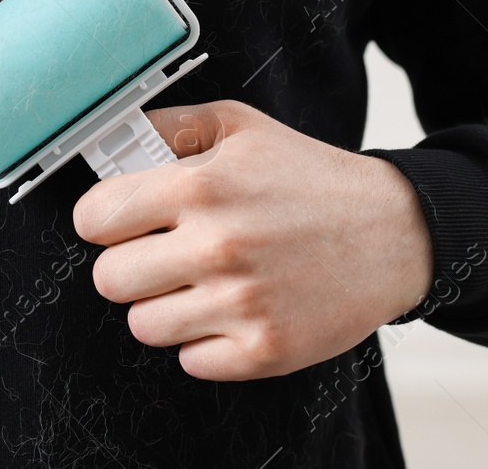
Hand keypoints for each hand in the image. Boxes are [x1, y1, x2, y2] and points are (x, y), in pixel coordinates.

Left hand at [72, 101, 432, 380]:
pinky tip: (233, 310)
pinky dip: (205, 342)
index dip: (102, 219)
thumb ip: (169, 126)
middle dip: (130, 265)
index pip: (93, 218)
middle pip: (109, 279)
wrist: (394, 231)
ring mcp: (241, 303)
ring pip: (143, 325)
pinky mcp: (265, 350)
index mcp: (201, 185)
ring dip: (164, 307)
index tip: (120, 222)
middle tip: (163, 255)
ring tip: (201, 283)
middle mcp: (217, 245)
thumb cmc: (309, 177)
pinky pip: (190, 361)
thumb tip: (110, 137)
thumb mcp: (239, 127)